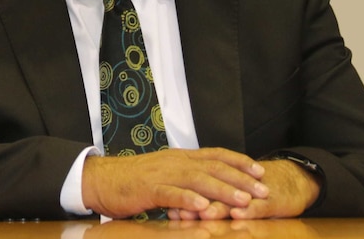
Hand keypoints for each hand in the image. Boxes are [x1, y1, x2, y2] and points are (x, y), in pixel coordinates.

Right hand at [81, 147, 268, 219]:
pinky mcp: (148, 189)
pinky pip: (171, 194)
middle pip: (213, 167)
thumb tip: (210, 187)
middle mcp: (175, 162)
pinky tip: (203, 208)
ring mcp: (162, 174)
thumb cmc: (134, 180)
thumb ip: (186, 178)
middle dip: (240, 178)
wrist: (102, 179)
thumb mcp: (165, 174)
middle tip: (262, 190)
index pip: (215, 155)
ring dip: (222, 190)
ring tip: (242, 201)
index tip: (260, 170)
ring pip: (197, 180)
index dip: (239, 162)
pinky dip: (188, 200)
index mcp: (180, 157)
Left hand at [171, 159, 320, 219]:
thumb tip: (178, 207)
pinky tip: (238, 215)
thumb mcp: (232, 192)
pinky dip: (248, 210)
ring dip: (218, 206)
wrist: (294, 182)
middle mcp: (237, 183)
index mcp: (223, 178)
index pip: (199, 185)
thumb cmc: (257, 189)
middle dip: (195, 201)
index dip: (184, 194)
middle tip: (179, 211)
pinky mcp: (273, 200)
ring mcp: (255, 192)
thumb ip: (209, 198)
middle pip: (213, 190)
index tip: (166, 205)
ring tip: (203, 213)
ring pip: (233, 198)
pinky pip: (259, 206)